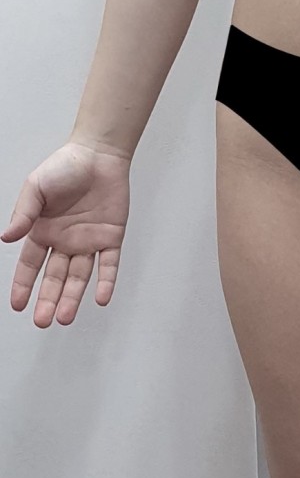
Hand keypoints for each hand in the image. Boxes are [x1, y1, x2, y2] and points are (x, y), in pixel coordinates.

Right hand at [2, 141, 129, 326]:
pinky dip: (106, 281)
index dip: (23, 286)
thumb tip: (6, 238)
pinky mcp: (111, 238)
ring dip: (72, 297)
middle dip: (48, 300)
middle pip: (55, 278)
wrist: (98, 156)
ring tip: (64, 317)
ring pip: (80, 277)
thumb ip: (23, 214)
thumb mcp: (36, 188)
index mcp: (43, 232)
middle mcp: (65, 242)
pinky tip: (101, 298)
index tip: (18, 306)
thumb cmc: (64, 168)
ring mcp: (88, 242)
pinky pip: (108, 264)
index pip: (31, 266)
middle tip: (43, 321)